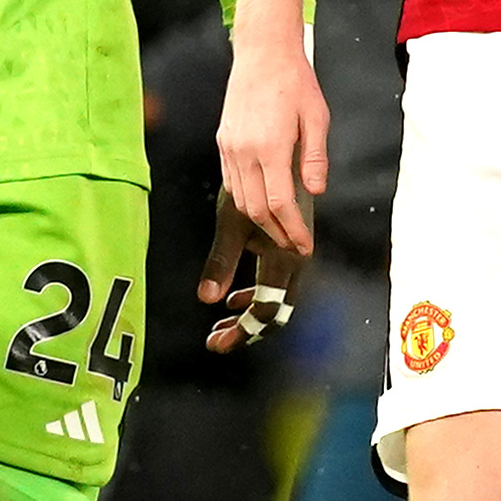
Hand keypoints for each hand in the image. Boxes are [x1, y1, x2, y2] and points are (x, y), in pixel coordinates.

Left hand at [197, 188, 306, 354]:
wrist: (280, 157)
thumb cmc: (253, 185)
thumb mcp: (232, 224)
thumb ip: (221, 263)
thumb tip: (205, 299)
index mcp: (284, 260)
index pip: (265, 311)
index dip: (241, 332)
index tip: (215, 343)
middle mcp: (295, 263)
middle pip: (274, 313)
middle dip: (245, 331)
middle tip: (216, 341)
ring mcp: (294, 257)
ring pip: (275, 301)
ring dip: (247, 315)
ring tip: (220, 323)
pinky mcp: (289, 250)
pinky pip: (275, 285)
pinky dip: (254, 296)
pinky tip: (232, 298)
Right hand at [214, 0, 328, 255]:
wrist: (263, 53)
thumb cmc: (294, 81)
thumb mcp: (317, 118)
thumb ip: (315, 158)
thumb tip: (315, 190)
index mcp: (271, 147)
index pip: (281, 204)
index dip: (293, 230)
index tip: (304, 244)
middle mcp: (246, 152)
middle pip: (257, 209)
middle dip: (276, 233)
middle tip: (293, 243)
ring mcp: (231, 148)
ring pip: (241, 199)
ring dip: (260, 220)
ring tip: (279, 228)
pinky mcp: (224, 142)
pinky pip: (231, 182)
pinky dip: (245, 199)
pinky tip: (260, 201)